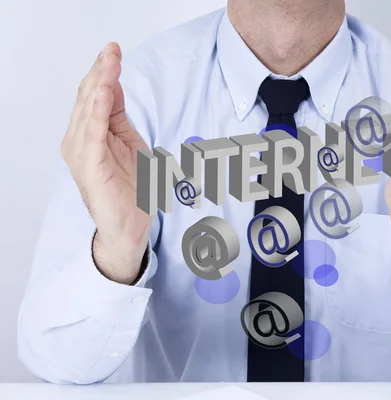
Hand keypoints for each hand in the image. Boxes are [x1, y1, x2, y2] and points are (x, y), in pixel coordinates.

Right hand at [61, 43, 153, 284]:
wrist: (131, 224)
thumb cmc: (131, 187)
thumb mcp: (130, 141)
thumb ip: (118, 115)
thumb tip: (112, 84)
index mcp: (90, 133)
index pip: (94, 95)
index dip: (104, 71)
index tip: (114, 50)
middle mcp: (80, 140)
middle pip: (88, 98)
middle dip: (101, 72)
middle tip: (112, 50)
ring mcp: (82, 153)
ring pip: (88, 111)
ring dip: (99, 85)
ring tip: (108, 64)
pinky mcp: (89, 166)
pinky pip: (92, 134)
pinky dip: (97, 113)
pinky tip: (103, 94)